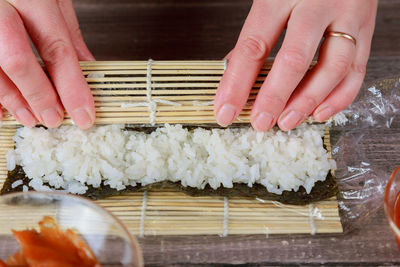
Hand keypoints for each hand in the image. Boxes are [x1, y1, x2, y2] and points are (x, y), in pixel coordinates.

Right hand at [0, 0, 94, 128]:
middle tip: (54, 119)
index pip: (57, 48)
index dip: (73, 87)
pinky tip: (4, 106)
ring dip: (13, 100)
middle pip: (18, 60)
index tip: (85, 114)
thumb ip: (68, 33)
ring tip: (31, 117)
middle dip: (40, 97)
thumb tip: (88, 69)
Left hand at [214, 0, 376, 130]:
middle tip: (260, 123)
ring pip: (333, 68)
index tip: (225, 111)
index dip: (236, 84)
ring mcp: (347, 15)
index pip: (253, 46)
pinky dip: (340, 96)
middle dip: (273, 98)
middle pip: (293, 59)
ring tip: (286, 122)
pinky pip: (358, 69)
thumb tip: (234, 74)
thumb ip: (255, 33)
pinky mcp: (367, 28)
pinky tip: (320, 112)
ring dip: (308, 102)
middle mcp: (318, 3)